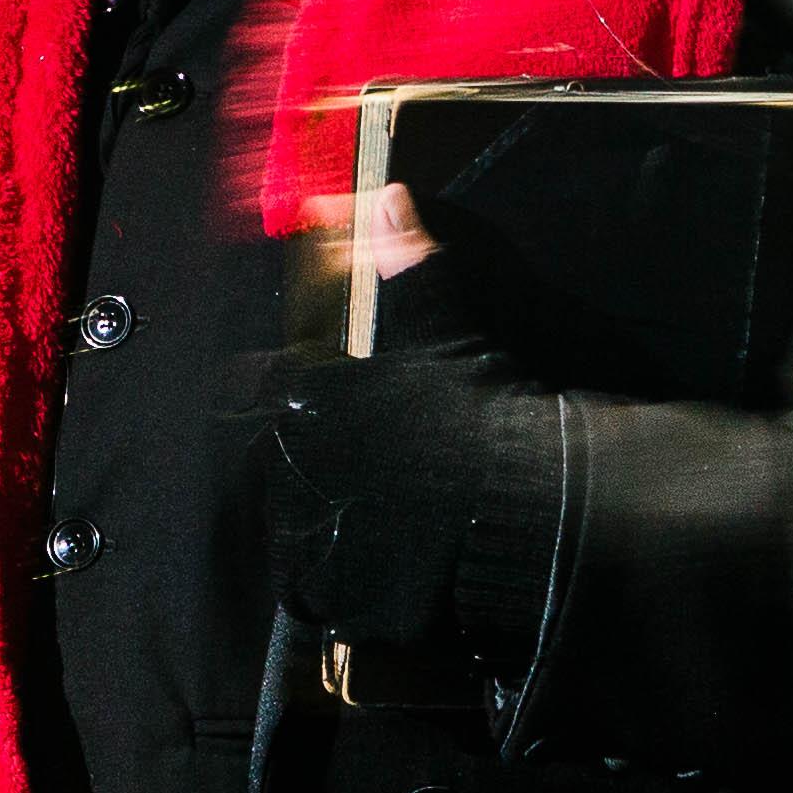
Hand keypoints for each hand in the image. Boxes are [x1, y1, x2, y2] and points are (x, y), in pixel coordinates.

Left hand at [267, 211, 560, 668]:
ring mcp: (308, 535)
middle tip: (386, 481)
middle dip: (322, 471)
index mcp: (304, 398)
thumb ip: (407, 261)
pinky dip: (352, 587)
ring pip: (300, 530)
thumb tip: (389, 195)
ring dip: (331, 529)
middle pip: (287, 466)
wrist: (523, 510)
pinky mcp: (333, 596)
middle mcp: (290, 466)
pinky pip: (325, 593)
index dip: (310, 403)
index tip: (347, 420)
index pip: (269, 391)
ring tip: (392, 527)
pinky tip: (392, 572)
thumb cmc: (483, 413)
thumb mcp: (444, 330)